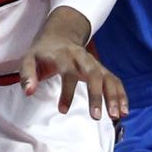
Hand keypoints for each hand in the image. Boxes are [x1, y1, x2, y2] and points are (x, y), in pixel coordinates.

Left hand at [20, 6, 128, 120]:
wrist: (60, 34)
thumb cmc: (43, 52)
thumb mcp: (29, 59)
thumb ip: (27, 75)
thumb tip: (29, 92)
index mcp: (64, 55)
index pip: (68, 72)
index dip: (66, 92)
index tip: (62, 110)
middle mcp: (82, 58)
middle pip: (93, 74)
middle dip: (96, 95)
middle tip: (97, 117)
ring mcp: (94, 63)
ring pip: (107, 77)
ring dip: (114, 96)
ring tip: (117, 116)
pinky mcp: (101, 69)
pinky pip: (114, 80)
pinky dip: (121, 94)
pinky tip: (124, 111)